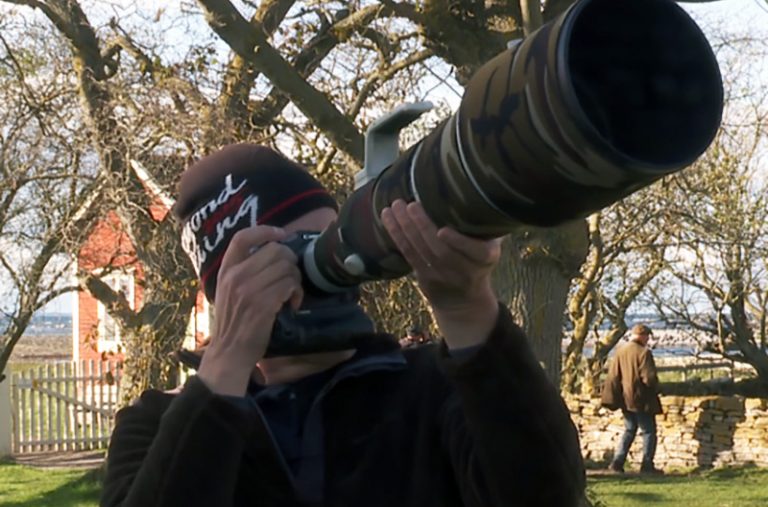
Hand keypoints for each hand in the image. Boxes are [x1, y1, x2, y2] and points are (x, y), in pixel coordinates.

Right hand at [197, 226, 302, 395]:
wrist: (229, 353)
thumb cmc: (234, 322)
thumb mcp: (229, 290)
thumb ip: (244, 270)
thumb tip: (273, 251)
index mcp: (226, 270)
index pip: (243, 237)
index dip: (265, 230)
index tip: (281, 235)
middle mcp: (236, 276)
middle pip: (275, 250)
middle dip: (290, 262)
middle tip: (291, 278)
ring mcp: (249, 290)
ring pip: (286, 267)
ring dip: (296, 279)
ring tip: (292, 294)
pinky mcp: (263, 304)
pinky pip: (290, 285)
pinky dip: (297, 293)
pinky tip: (293, 304)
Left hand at [380, 200, 501, 347]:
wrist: (465, 299)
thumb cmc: (477, 258)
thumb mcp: (490, 244)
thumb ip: (484, 224)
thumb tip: (473, 189)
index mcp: (486, 258)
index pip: (475, 252)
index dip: (458, 242)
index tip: (442, 230)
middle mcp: (465, 271)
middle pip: (441, 251)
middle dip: (423, 227)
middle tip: (411, 205)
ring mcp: (443, 277)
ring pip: (421, 251)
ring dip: (405, 227)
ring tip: (396, 206)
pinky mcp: (424, 279)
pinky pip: (408, 254)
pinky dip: (397, 234)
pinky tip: (388, 217)